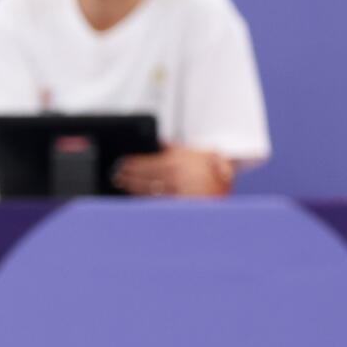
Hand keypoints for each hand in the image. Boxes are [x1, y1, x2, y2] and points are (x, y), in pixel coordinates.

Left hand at [114, 146, 231, 198]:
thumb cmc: (212, 168)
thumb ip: (174, 147)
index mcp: (177, 161)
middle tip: (116, 174)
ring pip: (147, 189)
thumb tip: (157, 142)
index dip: (132, 163)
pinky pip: (156, 200)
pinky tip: (136, 195)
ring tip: (121, 183)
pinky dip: (144, 197)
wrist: (229, 187)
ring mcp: (176, 191)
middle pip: (144, 177)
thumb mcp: (197, 150)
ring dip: (132, 186)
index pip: (147, 162)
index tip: (122, 162)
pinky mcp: (178, 204)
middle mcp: (175, 176)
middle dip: (128, 176)